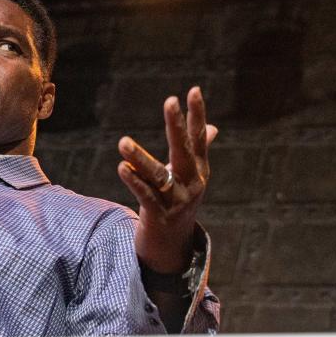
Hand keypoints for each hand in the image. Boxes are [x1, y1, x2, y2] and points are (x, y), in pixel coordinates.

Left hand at [117, 86, 217, 272]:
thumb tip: (213, 128)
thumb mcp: (191, 178)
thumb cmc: (178, 203)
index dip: (197, 115)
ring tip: (122, 142)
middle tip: (169, 101)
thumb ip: (198, 152)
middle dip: (177, 126)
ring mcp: (177, 201)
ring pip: (158, 175)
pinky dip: (133, 181)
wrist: (172, 246)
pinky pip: (145, 196)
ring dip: (139, 158)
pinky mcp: (160, 216)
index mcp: (199, 171)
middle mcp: (192, 184)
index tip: (192, 91)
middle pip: (184, 151)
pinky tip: (122, 167)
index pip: (199, 138)